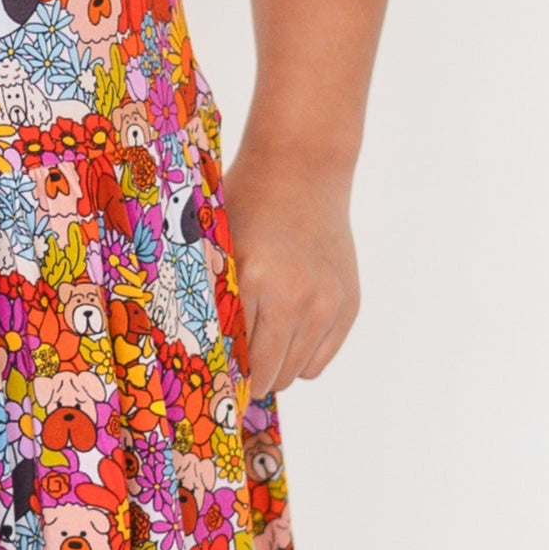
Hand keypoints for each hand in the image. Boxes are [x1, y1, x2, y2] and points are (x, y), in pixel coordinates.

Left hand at [223, 144, 360, 402]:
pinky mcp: (349, 304)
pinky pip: (321, 359)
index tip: (216, 379)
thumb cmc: (246, 205)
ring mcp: (327, 304)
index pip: (238, 359)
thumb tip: (200, 353)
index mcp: (255, 283)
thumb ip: (212, 299)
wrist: (302, 171)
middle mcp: (297, 300)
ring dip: (279, 366)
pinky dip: (304, 355)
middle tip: (237, 365)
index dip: (225, 373)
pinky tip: (289, 329)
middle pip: (272, 375)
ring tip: (263, 340)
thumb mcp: (217, 248)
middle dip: (252, 376)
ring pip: (298, 372)